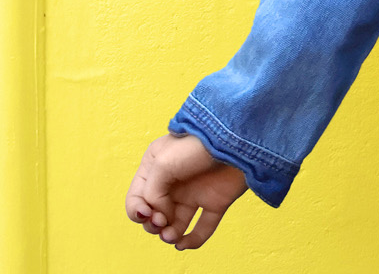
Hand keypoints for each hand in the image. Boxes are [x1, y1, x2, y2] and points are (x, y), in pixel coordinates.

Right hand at [126, 132, 247, 250]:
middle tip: (162, 221)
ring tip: (171, 236)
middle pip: (155, 214)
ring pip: (176, 224)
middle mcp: (174, 182)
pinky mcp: (217, 200)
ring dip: (169, 235)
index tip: (146, 213)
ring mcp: (196, 192)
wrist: (238, 136)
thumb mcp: (162, 164)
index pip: (137, 198)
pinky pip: (203, 227)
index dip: (136, 211)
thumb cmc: (196, 144)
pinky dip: (193, 240)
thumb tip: (161, 216)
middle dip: (153, 224)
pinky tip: (184, 245)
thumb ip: (152, 193)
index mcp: (155, 169)